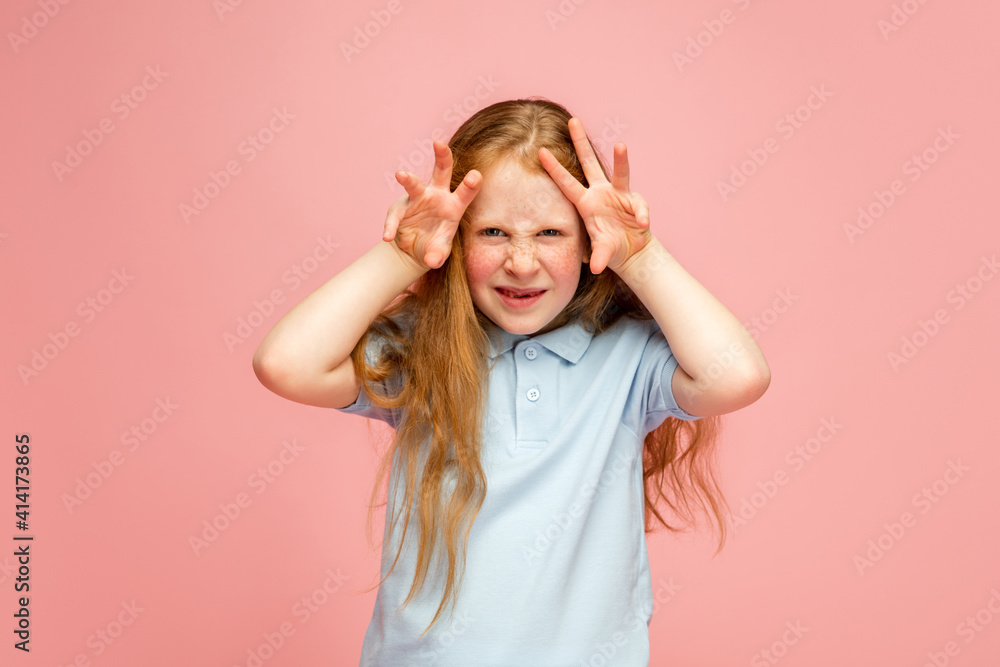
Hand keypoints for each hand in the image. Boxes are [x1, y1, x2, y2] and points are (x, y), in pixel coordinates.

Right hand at [383, 140, 481, 270]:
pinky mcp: (400, 209)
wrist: (414, 251)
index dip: (470, 184)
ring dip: (408, 179)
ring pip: (414, 184)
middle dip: (442, 156)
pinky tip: (388, 237)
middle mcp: (437, 196)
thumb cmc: (434, 245)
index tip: (475, 175)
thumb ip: (438, 255)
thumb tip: (433, 260)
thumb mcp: (439, 252)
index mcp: (454, 205)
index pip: (465, 193)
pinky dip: (391, 227)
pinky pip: (394, 216)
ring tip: (401, 175)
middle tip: (439, 143)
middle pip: (442, 172)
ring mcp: (417, 199)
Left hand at [538, 117, 651, 274]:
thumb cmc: (609, 249)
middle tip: (573, 119)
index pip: (566, 183)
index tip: (540, 152)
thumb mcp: (601, 253)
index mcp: (585, 203)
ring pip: (620, 171)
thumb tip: (594, 268)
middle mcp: (600, 193)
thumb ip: (598, 256)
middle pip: (589, 163)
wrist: (630, 252)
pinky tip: (641, 224)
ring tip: (620, 146)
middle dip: (581, 142)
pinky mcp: (635, 201)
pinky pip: (639, 205)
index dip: (554, 168)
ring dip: (620, 159)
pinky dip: (640, 214)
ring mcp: (618, 194)